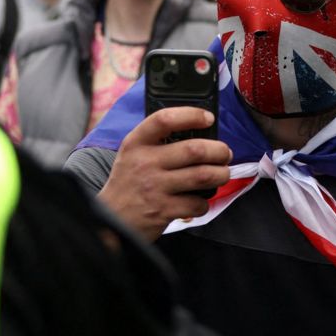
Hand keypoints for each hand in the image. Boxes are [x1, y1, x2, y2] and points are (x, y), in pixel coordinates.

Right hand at [97, 107, 233, 242]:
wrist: (110, 219)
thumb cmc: (128, 184)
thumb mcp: (132, 155)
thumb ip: (157, 141)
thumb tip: (199, 133)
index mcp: (136, 143)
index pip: (164, 120)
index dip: (191, 115)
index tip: (208, 118)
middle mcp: (144, 163)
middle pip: (195, 149)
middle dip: (220, 151)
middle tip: (225, 154)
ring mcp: (154, 188)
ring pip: (203, 176)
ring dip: (221, 174)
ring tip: (222, 174)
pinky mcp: (163, 211)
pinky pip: (197, 203)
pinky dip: (204, 202)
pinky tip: (199, 200)